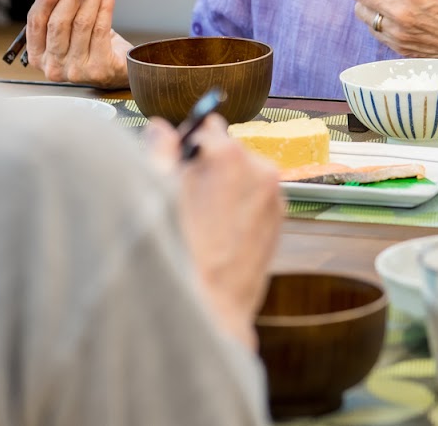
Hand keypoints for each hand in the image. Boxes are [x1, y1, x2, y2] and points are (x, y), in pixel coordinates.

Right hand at [24, 0, 131, 87]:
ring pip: (82, 24)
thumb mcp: (67, 24)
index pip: (36, 22)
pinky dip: (105, 5)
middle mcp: (53, 66)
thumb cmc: (88, 45)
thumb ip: (54, 4)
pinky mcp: (98, 69)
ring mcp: (75, 71)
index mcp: (38, 55)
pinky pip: (100, 29)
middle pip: (58, 23)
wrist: (116, 68)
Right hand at [143, 116, 282, 349]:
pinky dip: (240, 205)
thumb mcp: (158, 196)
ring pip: (245, 175)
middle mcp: (259, 170)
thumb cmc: (180, 256)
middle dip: (209, 164)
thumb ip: (161, 152)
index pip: (208, 126)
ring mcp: (274, 197)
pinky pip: (256, 197)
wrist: (210, 312)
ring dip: (226, 185)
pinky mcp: (279, 221)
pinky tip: (220, 231)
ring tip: (203, 219)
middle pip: (229, 150)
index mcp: (228, 157)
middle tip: (187, 193)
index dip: (189, 141)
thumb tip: (161, 129)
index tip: (179, 156)